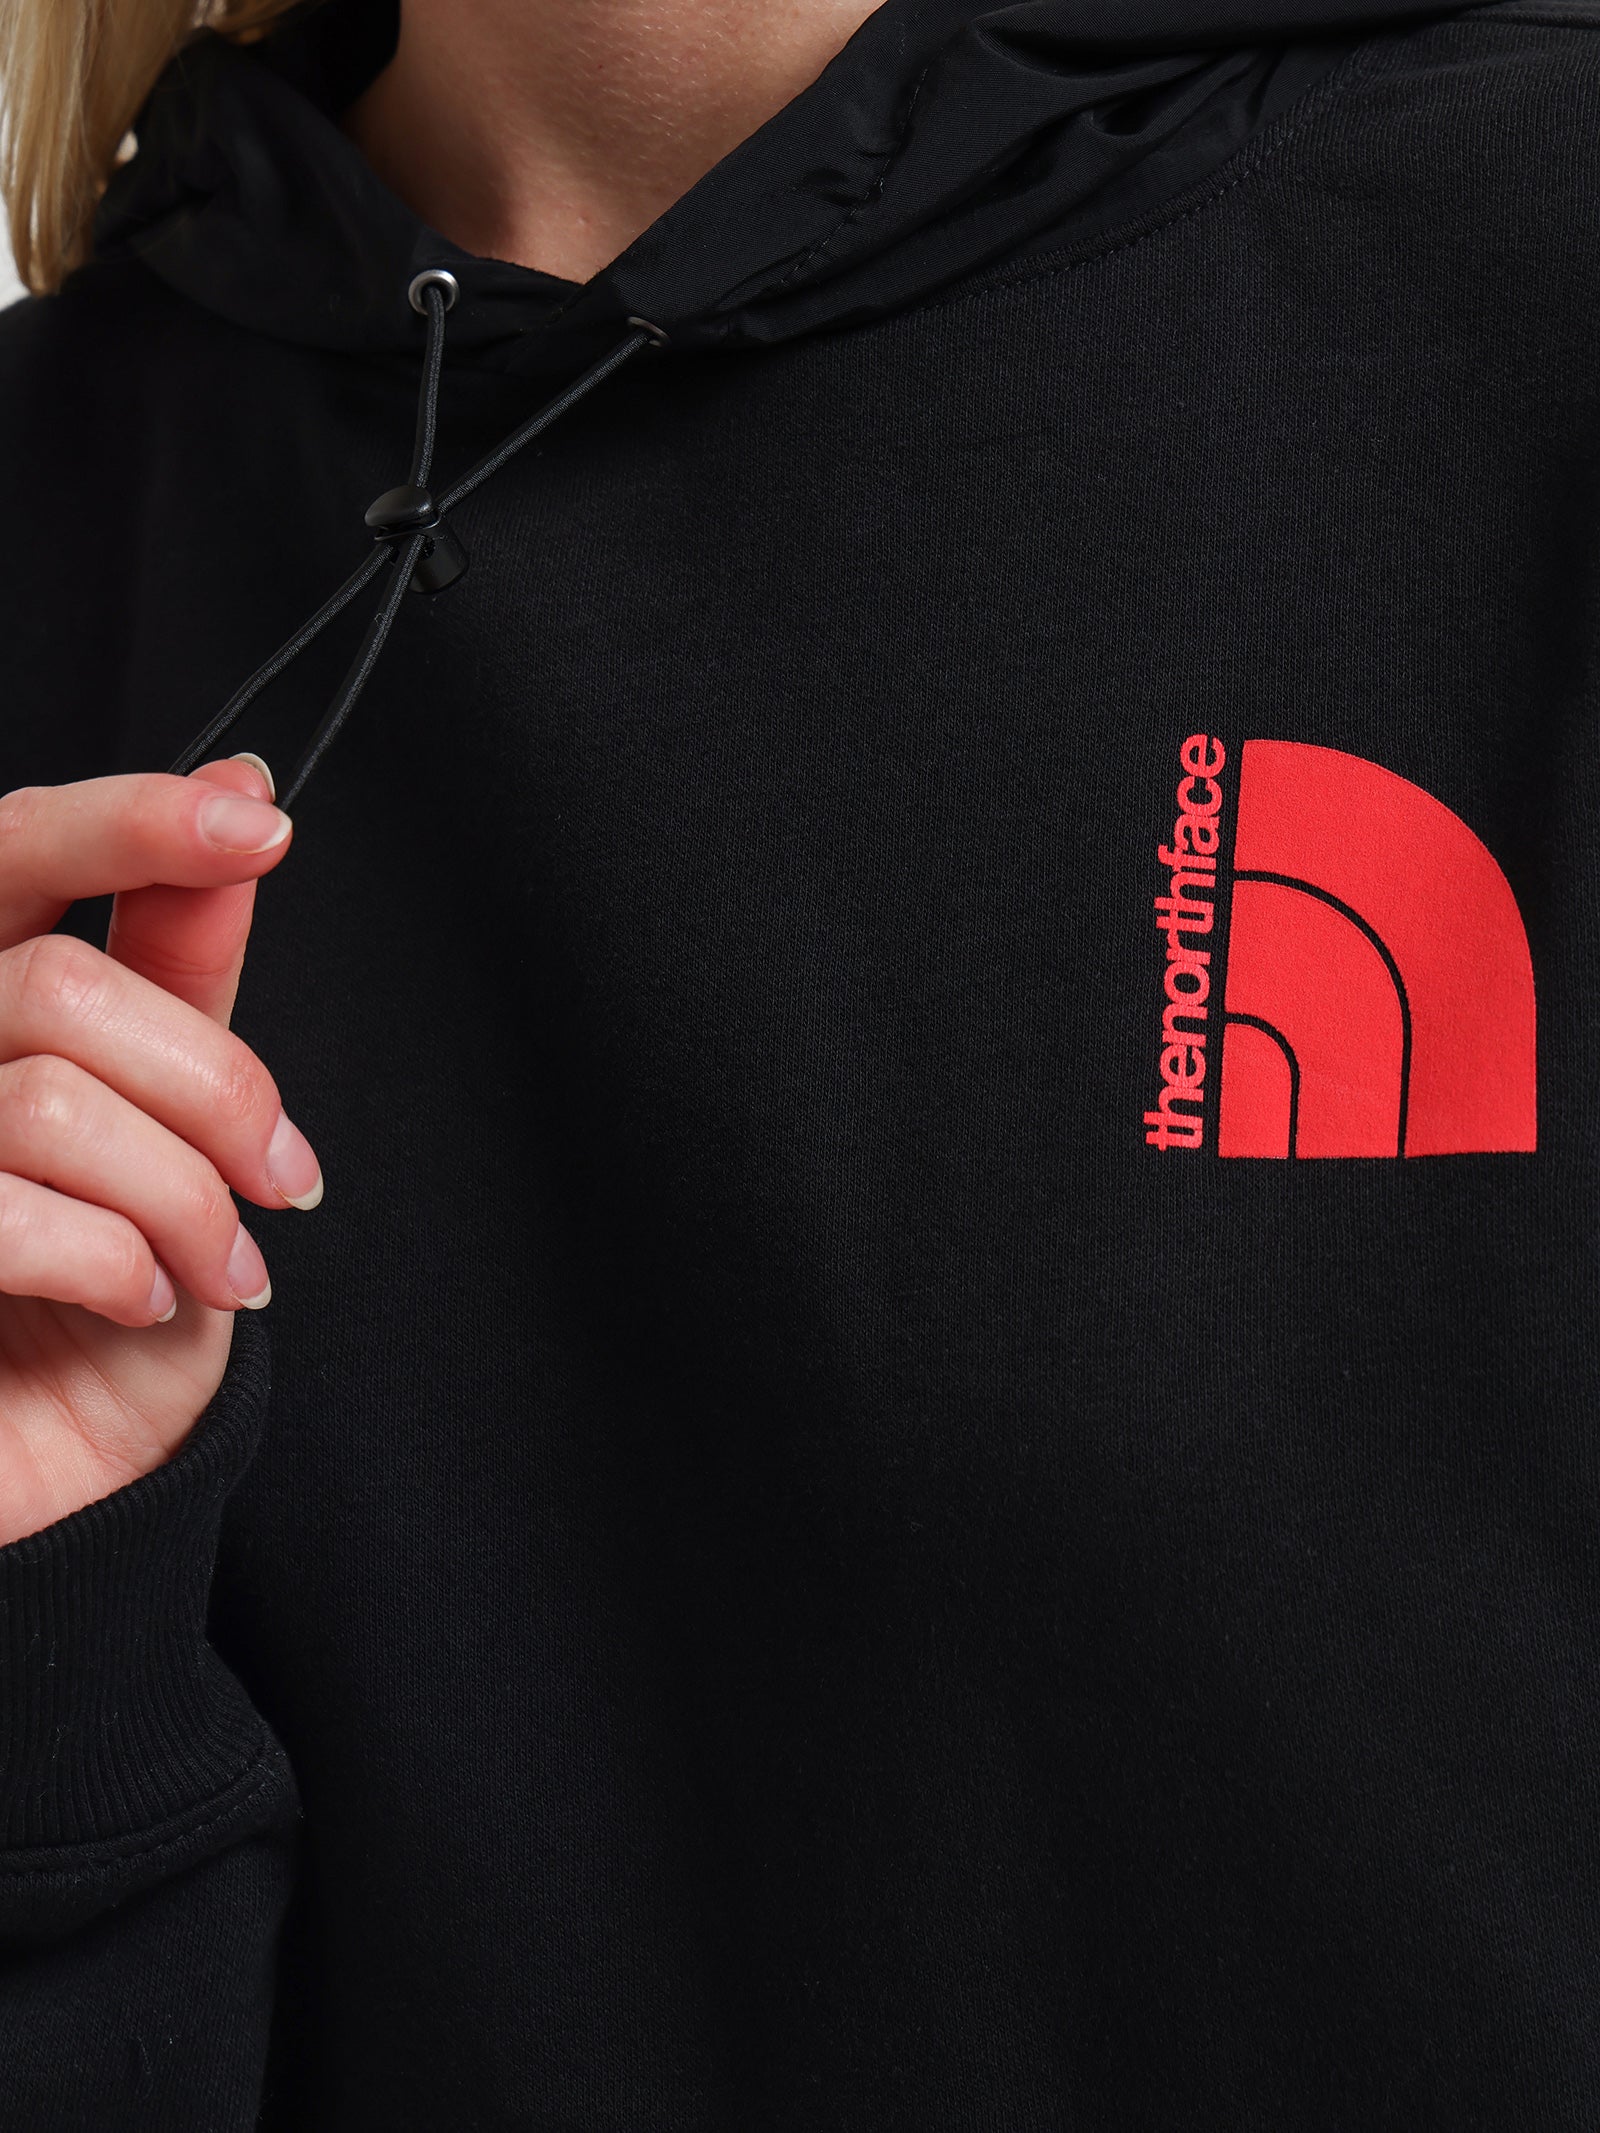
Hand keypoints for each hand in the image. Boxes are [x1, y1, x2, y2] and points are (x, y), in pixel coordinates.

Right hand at [0, 758, 318, 1545]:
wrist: (48, 1465)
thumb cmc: (99, 1294)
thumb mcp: (165, 1118)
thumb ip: (178, 967)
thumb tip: (243, 796)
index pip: (13, 849)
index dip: (132, 825)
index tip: (259, 824)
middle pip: (66, 985)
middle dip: (218, 1091)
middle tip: (284, 1181)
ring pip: (51, 1096)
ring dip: (184, 1199)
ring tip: (216, 1267)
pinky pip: (15, 1211)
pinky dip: (118, 1262)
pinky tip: (135, 1299)